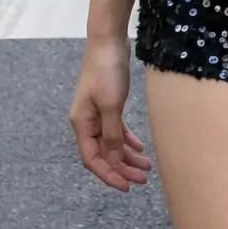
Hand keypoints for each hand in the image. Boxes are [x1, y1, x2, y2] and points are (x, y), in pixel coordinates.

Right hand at [69, 35, 152, 192]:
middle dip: (122, 169)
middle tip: (142, 180)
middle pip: (103, 154)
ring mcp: (97, 113)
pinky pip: (116, 130)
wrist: (108, 41)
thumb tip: (114, 161)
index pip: (92, 159)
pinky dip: (127, 141)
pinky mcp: (108, 105)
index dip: (109, 175)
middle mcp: (86, 122)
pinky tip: (140, 149)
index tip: (127, 187)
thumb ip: (112, 134)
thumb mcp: (111, 105)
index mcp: (81, 124)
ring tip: (146, 168)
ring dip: (127, 157)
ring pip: (111, 143)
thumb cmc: (107, 71)